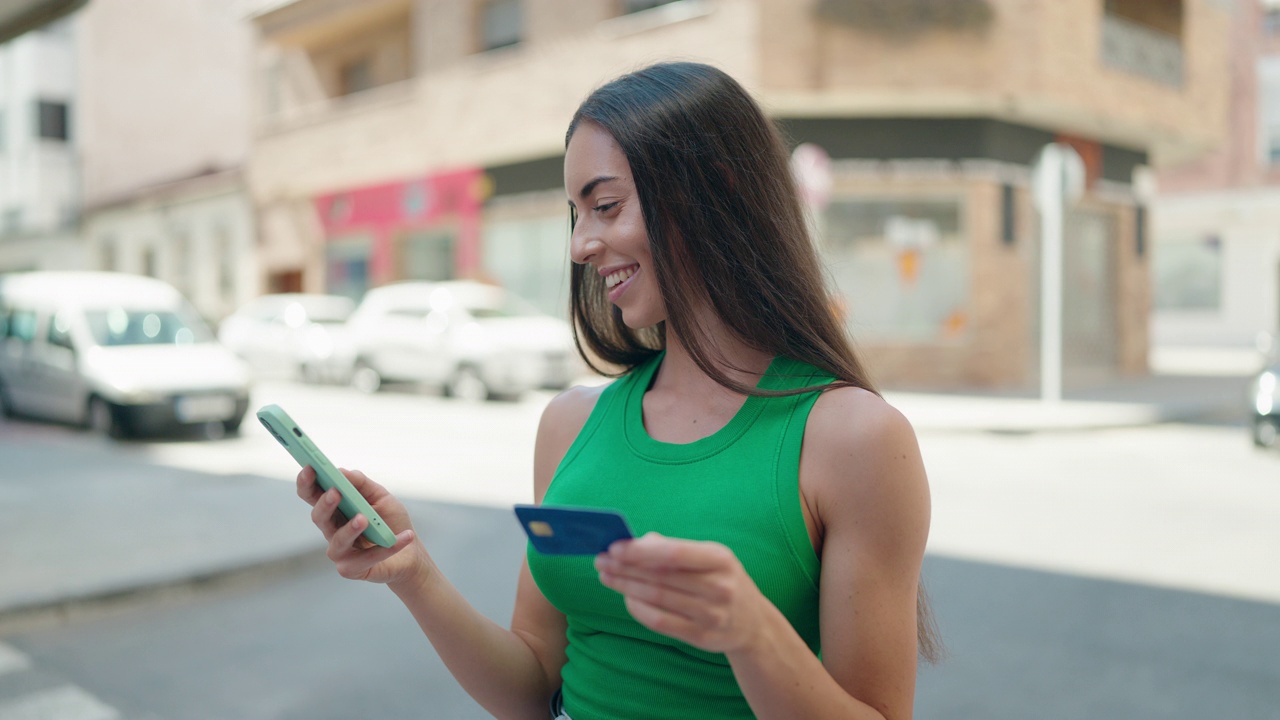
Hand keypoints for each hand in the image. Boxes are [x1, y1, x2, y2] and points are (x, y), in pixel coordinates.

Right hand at [296, 466, 425, 585]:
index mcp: (335, 510)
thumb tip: (342, 472)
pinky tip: (405, 537)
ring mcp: (340, 552)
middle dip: (325, 504)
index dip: (306, 482)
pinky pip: (367, 558)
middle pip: (319, 517)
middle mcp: (332, 530)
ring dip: (350, 529)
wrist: (410, 553)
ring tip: (363, 519)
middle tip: (335, 492)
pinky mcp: (351, 569)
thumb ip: (363, 485)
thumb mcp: (381, 497)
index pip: (312, 495)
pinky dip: (388, 547)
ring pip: (338, 540)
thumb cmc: (391, 522)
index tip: (309, 467)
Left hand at [594, 533, 770, 654]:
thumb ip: (674, 548)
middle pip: (661, 577)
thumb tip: (637, 542)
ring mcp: (712, 615)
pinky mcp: (702, 637)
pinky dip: (638, 609)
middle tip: (601, 561)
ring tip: (607, 576)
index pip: (674, 553)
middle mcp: (719, 587)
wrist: (753, 624)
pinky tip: (625, 598)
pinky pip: (660, 622)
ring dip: (626, 587)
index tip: (614, 547)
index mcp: (721, 559)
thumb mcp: (710, 557)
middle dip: (625, 568)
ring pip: (657, 599)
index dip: (641, 551)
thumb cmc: (722, 580)